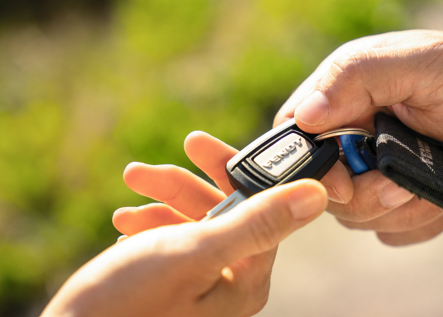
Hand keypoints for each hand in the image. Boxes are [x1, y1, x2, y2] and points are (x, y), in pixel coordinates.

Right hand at [42, 133, 327, 316]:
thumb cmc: (131, 303)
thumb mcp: (196, 252)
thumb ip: (257, 221)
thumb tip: (317, 193)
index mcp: (246, 277)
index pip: (259, 208)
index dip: (231, 170)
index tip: (198, 143)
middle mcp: (230, 279)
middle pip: (221, 210)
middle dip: (180, 185)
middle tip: (141, 171)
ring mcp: (203, 280)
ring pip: (193, 219)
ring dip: (160, 200)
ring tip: (127, 192)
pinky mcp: (177, 279)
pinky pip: (173, 237)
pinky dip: (150, 223)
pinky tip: (125, 221)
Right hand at [274, 28, 442, 244]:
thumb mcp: (422, 63)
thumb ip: (359, 77)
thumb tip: (306, 117)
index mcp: (346, 95)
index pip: (295, 136)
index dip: (308, 165)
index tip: (342, 177)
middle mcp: (356, 136)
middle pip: (323, 187)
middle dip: (363, 194)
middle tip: (399, 182)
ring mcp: (379, 172)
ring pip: (356, 216)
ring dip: (396, 208)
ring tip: (430, 180)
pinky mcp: (404, 203)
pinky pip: (390, 232)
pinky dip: (417, 222)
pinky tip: (439, 195)